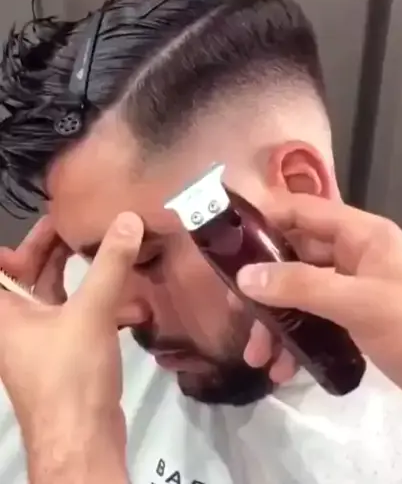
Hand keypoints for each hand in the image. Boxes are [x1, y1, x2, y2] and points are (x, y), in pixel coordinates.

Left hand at [0, 212, 143, 482]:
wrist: (83, 441)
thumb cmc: (71, 372)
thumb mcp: (90, 312)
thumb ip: (110, 264)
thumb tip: (128, 218)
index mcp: (6, 312)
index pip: (0, 267)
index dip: (19, 244)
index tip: (53, 223)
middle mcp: (17, 324)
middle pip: (30, 276)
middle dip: (56, 251)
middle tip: (84, 226)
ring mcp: (43, 341)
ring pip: (58, 297)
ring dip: (83, 277)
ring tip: (112, 253)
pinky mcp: (68, 356)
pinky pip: (79, 318)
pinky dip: (100, 306)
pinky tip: (132, 303)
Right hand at [237, 194, 401, 410]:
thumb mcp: (359, 302)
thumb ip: (302, 286)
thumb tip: (246, 277)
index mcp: (357, 235)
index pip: (301, 212)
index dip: (263, 218)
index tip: (225, 239)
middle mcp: (351, 255)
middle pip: (294, 257)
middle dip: (263, 285)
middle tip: (235, 312)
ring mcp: (353, 288)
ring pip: (301, 294)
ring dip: (277, 323)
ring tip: (258, 357)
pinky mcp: (356, 319)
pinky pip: (316, 321)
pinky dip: (298, 342)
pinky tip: (285, 370)